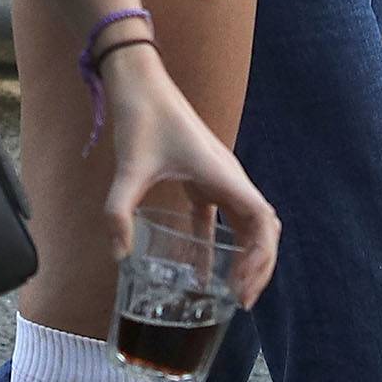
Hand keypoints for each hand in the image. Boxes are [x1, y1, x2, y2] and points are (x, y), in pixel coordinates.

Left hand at [99, 45, 278, 304]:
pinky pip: (220, 218)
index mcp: (223, 174)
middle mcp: (228, 176)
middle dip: (260, 265)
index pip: (263, 221)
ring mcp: (217, 176)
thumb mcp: (129, 167)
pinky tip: (203, 273)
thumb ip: (119, 211)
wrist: (139, 81)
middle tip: (240, 300)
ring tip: (232, 293)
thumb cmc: (141, 116)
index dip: (261, 258)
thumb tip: (120, 256)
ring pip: (247, 222)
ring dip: (247, 256)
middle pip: (263, 227)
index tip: (242, 288)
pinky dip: (219, 245)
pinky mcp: (202, 177)